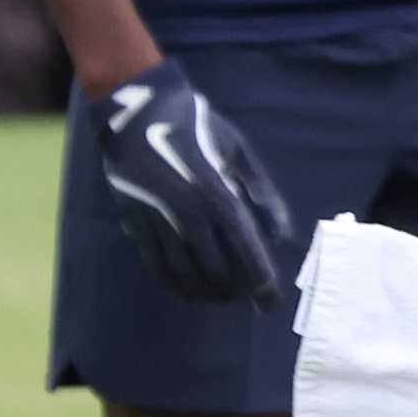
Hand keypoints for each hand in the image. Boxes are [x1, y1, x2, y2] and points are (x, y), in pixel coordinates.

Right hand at [89, 59, 296, 305]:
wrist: (139, 113)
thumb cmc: (199, 128)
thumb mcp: (238, 151)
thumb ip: (263, 193)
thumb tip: (281, 235)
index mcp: (219, 195)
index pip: (246, 252)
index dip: (261, 283)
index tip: (270, 302)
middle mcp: (189, 214)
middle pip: (217, 271)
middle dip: (237, 290)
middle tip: (250, 296)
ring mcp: (159, 221)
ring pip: (186, 275)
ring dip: (208, 293)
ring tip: (225, 298)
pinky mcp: (136, 224)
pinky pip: (157, 266)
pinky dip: (175, 286)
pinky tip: (189, 295)